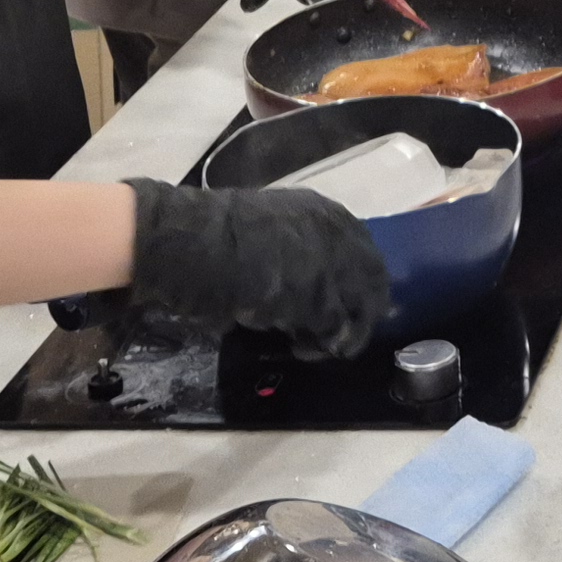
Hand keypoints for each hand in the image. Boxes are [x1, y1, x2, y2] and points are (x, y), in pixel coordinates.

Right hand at [121, 180, 388, 351]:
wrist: (189, 244)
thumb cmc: (215, 238)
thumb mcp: (270, 233)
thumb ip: (299, 252)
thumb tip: (310, 287)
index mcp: (324, 212)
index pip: (364, 252)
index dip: (355, 285)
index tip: (340, 307)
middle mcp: (337, 232)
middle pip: (373, 281)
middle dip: (359, 312)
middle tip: (334, 336)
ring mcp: (331, 263)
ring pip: (360, 308)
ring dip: (342, 333)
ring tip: (311, 345)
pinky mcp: (318, 297)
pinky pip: (336, 330)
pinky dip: (322, 346)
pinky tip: (300, 349)